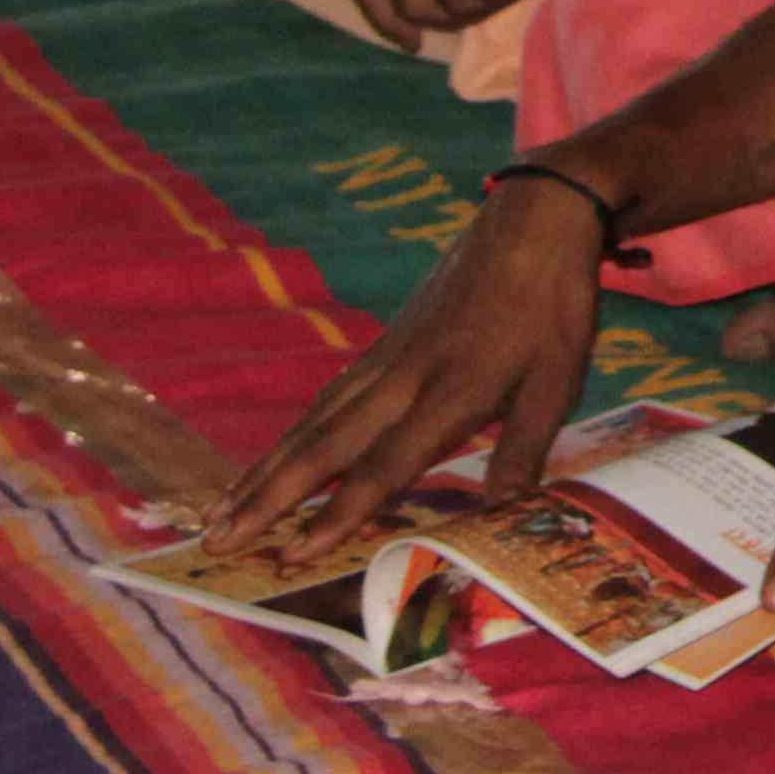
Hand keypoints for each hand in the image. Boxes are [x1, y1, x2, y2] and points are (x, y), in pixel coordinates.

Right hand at [203, 167, 611, 560]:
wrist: (532, 219)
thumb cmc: (552, 305)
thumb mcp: (559, 379)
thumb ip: (525, 449)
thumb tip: (504, 515)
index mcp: (451, 390)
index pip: (385, 464)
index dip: (339, 513)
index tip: (295, 554)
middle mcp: (404, 377)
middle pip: (324, 447)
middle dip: (268, 500)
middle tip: (215, 542)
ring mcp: (386, 358)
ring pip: (313, 422)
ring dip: (265, 471)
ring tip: (220, 512)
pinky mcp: (382, 346)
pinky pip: (326, 399)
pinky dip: (292, 436)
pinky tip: (271, 461)